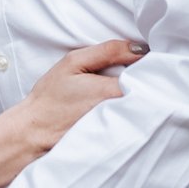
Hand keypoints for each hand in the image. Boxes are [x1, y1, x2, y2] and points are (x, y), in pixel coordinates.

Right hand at [2, 38, 139, 162]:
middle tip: (137, 71)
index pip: (151, 73)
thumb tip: (139, 48)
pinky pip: (137, 119)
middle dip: (149, 79)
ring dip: (143, 95)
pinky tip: (122, 106)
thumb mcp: (73, 63)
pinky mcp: (121, 138)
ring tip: (127, 89)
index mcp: (116, 91)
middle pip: (152, 91)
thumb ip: (108, 51)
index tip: (146, 59)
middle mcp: (126, 112)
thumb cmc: (51, 97)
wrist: (36, 131)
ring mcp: (125, 128)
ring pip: (145, 105)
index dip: (151, 64)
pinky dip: (135, 110)